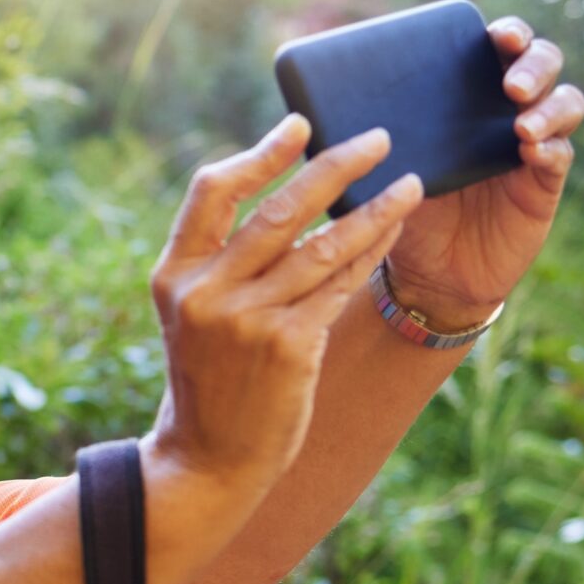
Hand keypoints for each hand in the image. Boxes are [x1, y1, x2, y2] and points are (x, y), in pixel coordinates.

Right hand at [147, 116, 424, 496]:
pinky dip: (371, 253)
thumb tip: (290, 198)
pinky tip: (395, 231)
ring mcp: (246, 320)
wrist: (208, 459)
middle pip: (279, 209)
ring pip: (322, 245)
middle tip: (378, 137)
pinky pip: (340, 285)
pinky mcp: (288, 347)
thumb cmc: (210, 381)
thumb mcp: (193, 316)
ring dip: (375, 208)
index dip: (261, 153)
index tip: (302, 124)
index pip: (213, 191)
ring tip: (411, 182)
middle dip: (335, 165)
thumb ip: (222, 263)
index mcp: (173, 275)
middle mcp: (205, 293)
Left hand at [384, 16, 583, 325]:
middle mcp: (504, 111)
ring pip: (565, 103)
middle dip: (536, 63)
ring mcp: (531, 144)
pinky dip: (552, 147)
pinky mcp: (543, 183)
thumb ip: (359, 139)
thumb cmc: (397, 211)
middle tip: (511, 82)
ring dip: (550, 106)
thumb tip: (302, 111)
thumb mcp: (378, 170)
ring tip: (522, 125)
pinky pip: (559, 155)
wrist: (424, 276)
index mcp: (466, 96)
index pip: (499, 49)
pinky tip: (532, 150)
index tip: (497, 35)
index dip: (508, 34)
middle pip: (542, 64)